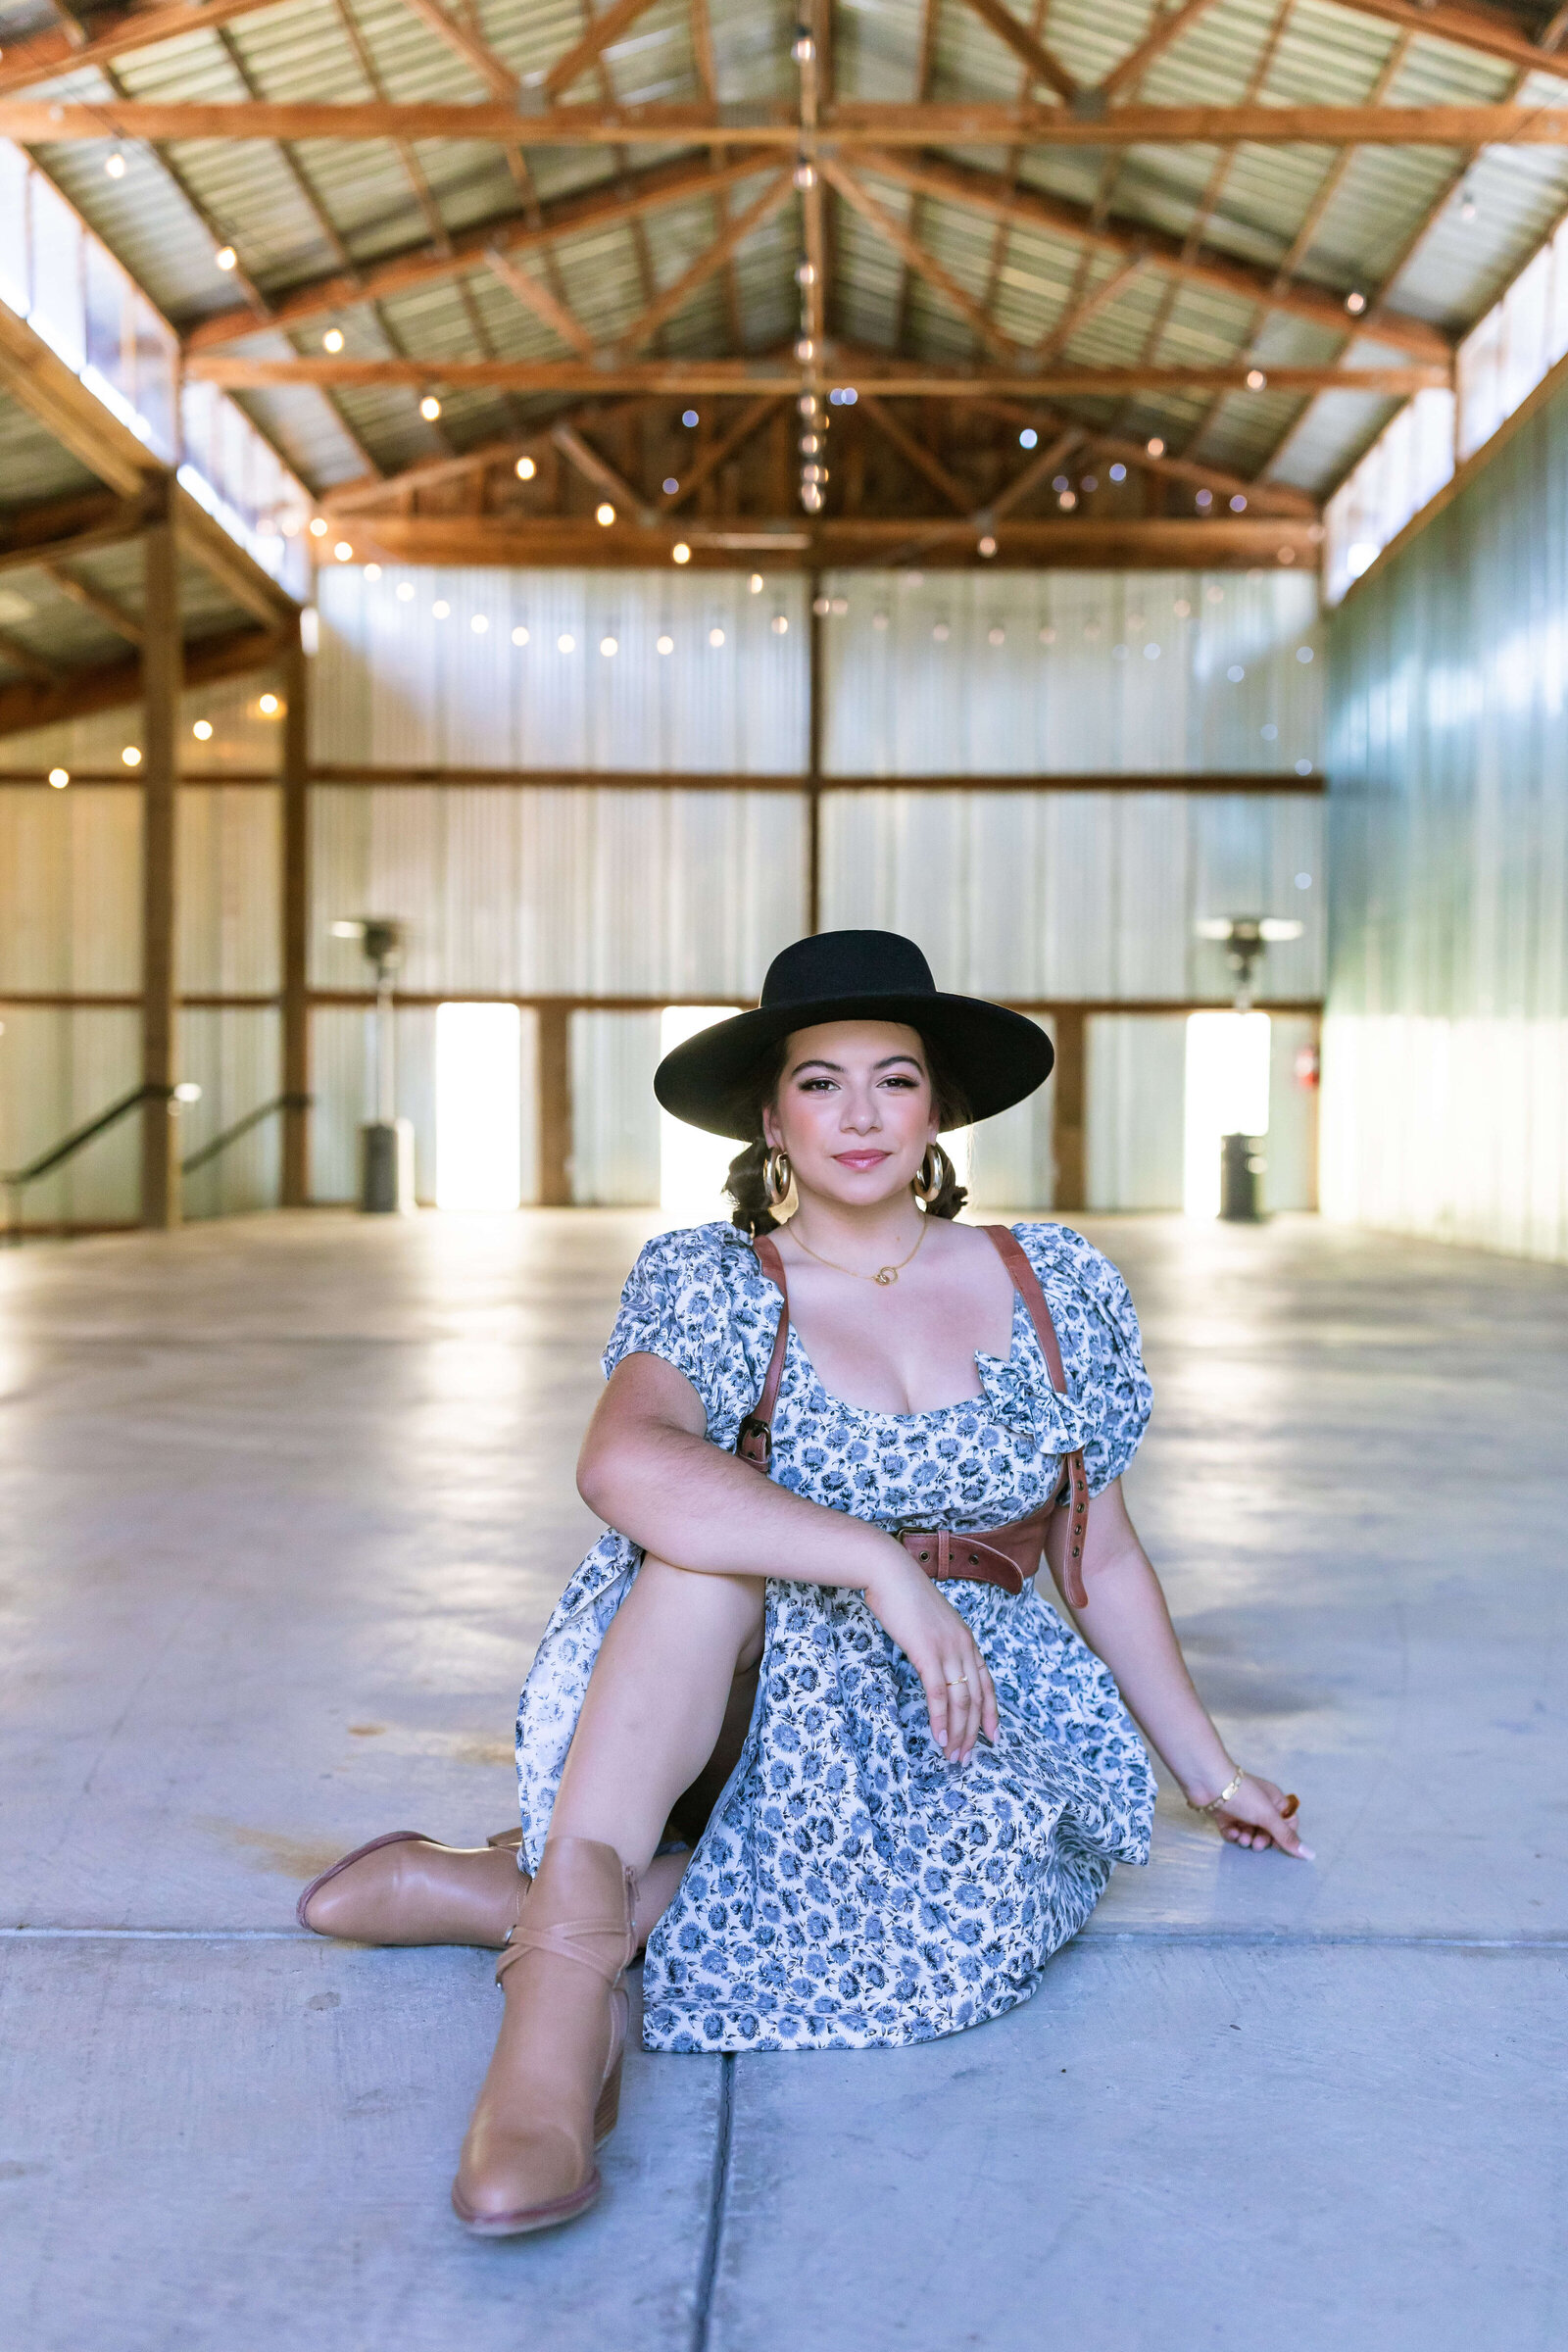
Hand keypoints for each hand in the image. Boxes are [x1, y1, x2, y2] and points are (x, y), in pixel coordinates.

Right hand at [861, 1552, 998, 1762]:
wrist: (890, 1573)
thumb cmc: (904, 1596)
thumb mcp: (931, 1622)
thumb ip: (939, 1643)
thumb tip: (936, 1665)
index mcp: (967, 1639)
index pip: (987, 1684)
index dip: (991, 1713)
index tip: (992, 1737)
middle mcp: (964, 1646)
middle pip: (977, 1698)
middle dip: (974, 1732)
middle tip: (966, 1757)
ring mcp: (948, 1649)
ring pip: (961, 1701)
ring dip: (958, 1732)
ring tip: (952, 1755)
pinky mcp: (927, 1652)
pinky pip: (938, 1693)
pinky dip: (940, 1718)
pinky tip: (938, 1735)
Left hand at [1205, 1773, 1313, 1859]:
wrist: (1209, 1782)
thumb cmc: (1244, 1796)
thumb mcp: (1268, 1816)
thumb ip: (1287, 1837)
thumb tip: (1311, 1855)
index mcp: (1274, 1800)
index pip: (1288, 1823)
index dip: (1285, 1836)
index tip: (1278, 1846)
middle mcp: (1259, 1805)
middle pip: (1268, 1831)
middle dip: (1263, 1840)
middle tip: (1257, 1844)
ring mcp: (1241, 1810)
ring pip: (1250, 1833)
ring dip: (1247, 1838)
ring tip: (1241, 1837)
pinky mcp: (1225, 1815)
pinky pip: (1233, 1831)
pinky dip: (1232, 1834)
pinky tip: (1231, 1831)